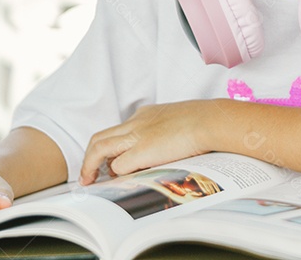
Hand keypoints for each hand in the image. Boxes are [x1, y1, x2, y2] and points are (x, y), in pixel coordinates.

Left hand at [79, 100, 212, 184]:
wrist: (211, 119)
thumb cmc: (206, 121)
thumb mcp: (182, 121)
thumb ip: (169, 132)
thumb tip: (169, 149)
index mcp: (148, 114)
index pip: (120, 129)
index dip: (111, 146)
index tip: (111, 160)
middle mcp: (137, 122)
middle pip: (101, 137)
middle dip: (90, 157)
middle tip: (89, 174)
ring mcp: (137, 135)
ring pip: (99, 148)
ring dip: (90, 167)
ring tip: (90, 182)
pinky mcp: (141, 151)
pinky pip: (118, 166)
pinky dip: (115, 175)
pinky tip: (116, 184)